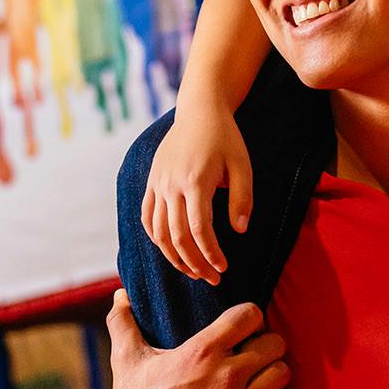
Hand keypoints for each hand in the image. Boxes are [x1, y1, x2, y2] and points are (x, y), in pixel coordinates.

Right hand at [102, 291, 292, 388]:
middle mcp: (228, 374)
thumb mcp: (127, 364)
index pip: (249, 315)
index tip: (243, 327)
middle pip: (274, 342)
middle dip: (265, 344)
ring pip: (282, 372)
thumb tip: (120, 296)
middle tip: (254, 353)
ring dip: (272, 372)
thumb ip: (123, 324)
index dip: (249, 317)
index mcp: (202, 352)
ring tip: (259, 377)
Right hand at [142, 106, 253, 283]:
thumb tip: (240, 230)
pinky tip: (171, 250)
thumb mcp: (242, 165)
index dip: (211, 254)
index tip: (224, 268)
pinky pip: (147, 216)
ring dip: (174, 257)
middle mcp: (171, 184)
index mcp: (195, 180)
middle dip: (195, 263)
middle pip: (177, 236)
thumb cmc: (225, 138)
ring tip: (192, 271)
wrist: (199, 110)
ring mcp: (157, 183)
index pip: (199, 230)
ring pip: (158, 231)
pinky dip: (156, 238)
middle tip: (212, 278)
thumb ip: (242, 198)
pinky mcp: (151, 181)